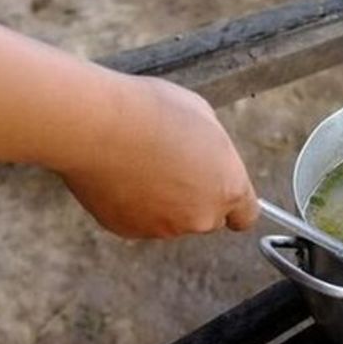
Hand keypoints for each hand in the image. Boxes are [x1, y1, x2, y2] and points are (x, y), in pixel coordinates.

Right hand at [60, 76, 258, 237]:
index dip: (233, 203)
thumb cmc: (150, 113)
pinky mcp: (129, 231)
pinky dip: (132, 204)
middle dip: (193, 197)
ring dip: (162, 200)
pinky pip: (137, 219)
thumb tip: (207, 155)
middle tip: (170, 164)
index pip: (245, 215)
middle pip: (205, 216)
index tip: (222, 194)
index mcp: (228, 188)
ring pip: (170, 219)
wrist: (97, 127)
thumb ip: (214, 149)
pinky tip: (121, 174)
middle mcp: (201, 217)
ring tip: (140, 163)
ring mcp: (164, 228)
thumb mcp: (202, 115)